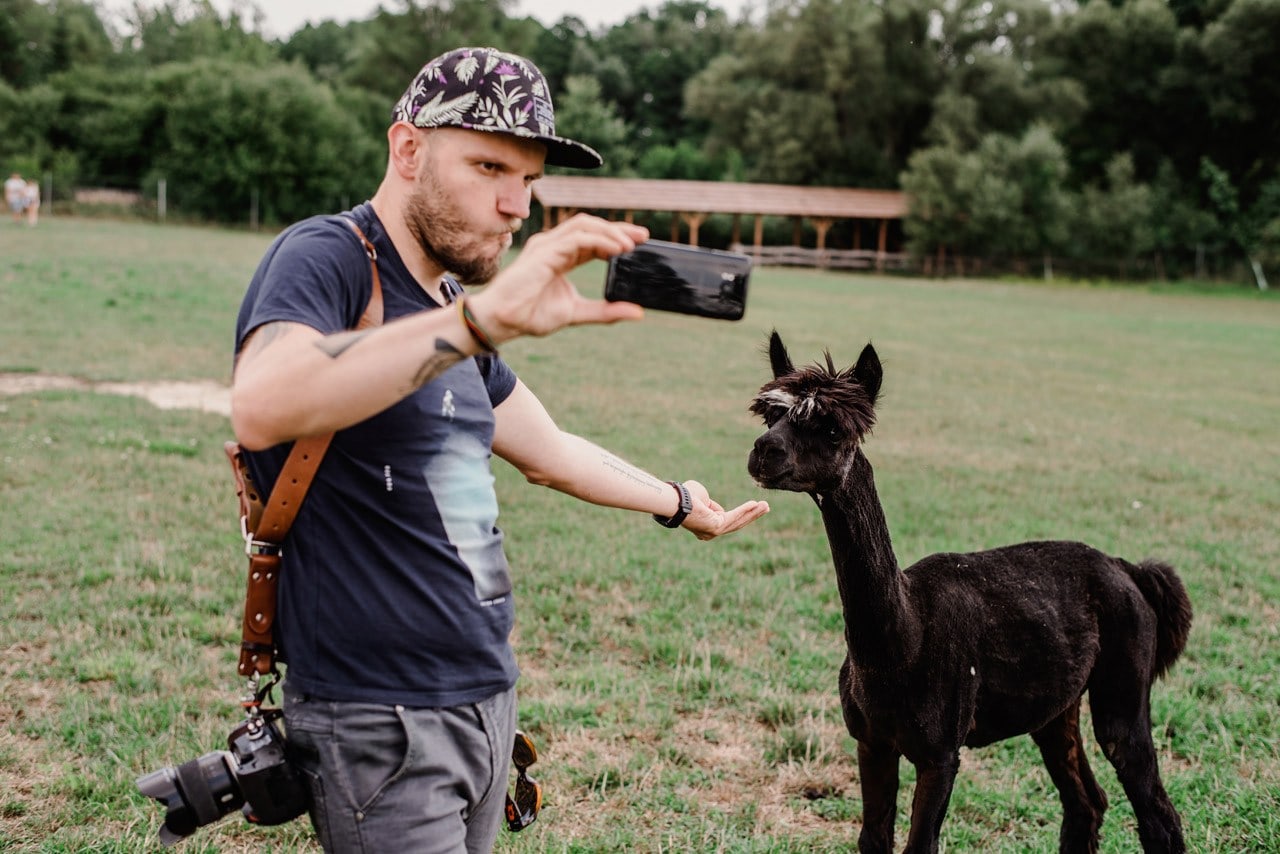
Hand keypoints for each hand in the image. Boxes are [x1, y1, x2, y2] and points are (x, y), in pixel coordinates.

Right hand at [469, 214, 648, 341]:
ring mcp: (548, 245)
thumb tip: (637, 312)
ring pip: (584, 225)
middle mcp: (554, 246)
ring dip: (610, 232)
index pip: (594, 238)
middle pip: (591, 225)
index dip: (617, 237)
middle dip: (618, 228)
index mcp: (562, 256)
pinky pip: (576, 238)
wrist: (503, 321)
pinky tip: (615, 250)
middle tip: (643, 236)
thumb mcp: (577, 313)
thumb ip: (605, 311)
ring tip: (631, 245)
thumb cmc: (530, 315)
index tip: (641, 243)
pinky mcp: (544, 251)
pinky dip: (598, 241)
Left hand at [680, 480, 769, 540]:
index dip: (738, 510)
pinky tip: (755, 504)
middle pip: (736, 523)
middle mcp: (710, 533)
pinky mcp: (716, 526)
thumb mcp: (701, 496)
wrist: (674, 500)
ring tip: (766, 506)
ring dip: (753, 513)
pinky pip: (734, 516)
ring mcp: (713, 532)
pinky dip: (745, 510)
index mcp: (705, 527)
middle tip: (765, 508)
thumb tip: (711, 505)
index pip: (726, 519)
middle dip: (752, 515)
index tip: (752, 504)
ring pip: (738, 521)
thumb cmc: (683, 496)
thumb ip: (709, 501)